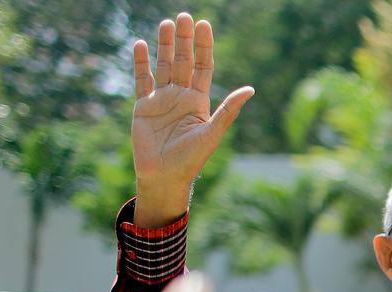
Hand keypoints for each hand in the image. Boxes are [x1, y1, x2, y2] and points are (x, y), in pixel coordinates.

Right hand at [131, 13, 253, 226]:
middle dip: (184, 39)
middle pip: (183, 61)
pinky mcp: (143, 106)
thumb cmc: (191, 159)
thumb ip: (228, 110)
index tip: (204, 25)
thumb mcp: (212, 132)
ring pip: (163, 65)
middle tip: (183, 16)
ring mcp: (161, 99)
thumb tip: (250, 89)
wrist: (165, 176)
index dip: (204, 46)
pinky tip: (140, 45)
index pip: (203, 67)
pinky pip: (142, 80)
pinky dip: (140, 63)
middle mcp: (181, 96)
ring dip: (164, 45)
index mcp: (199, 101)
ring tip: (166, 24)